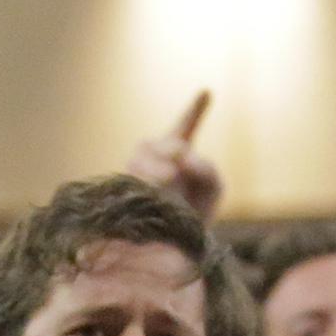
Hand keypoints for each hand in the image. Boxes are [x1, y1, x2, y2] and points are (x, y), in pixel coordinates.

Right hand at [127, 91, 224, 223]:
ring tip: (168, 181)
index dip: (195, 110)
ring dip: (155, 169)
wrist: (175, 244)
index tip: (207, 92)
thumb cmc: (194, 214)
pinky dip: (143, 183)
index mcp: (177, 154)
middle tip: (179, 168)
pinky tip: (152, 191)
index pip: (184, 126)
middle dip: (168, 150)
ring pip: (137, 159)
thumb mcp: (212, 189)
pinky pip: (129, 179)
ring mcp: (133, 176)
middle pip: (150, 144)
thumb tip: (182, 157)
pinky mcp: (123, 191)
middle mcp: (151, 159)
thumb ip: (207, 169)